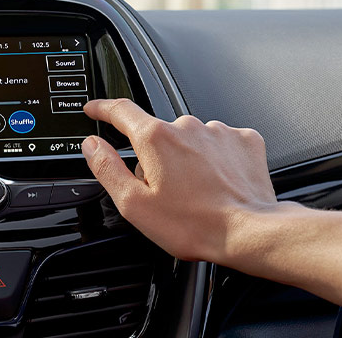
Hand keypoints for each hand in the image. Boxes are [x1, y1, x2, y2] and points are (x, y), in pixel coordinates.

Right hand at [81, 99, 278, 261]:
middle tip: (165, 193)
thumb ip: (108, 169)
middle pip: (159, 135)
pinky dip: (216, 161)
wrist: (249, 231)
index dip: (103, 109)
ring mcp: (218, 132)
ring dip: (188, 160)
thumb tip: (92, 146)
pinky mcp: (244, 141)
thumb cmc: (194, 224)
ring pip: (191, 141)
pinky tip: (217, 184)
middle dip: (157, 159)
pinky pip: (220, 144)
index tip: (95, 109)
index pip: (121, 111)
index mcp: (156, 139)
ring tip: (196, 194)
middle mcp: (187, 127)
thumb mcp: (135, 205)